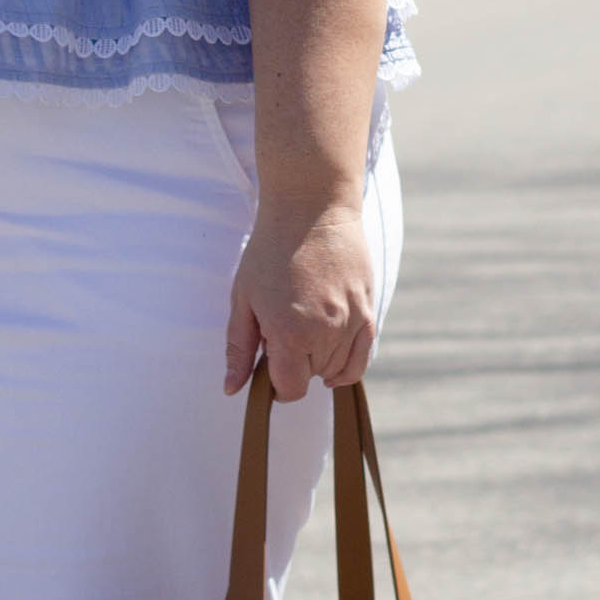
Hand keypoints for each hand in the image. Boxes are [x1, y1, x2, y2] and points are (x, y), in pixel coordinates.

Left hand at [223, 199, 375, 399]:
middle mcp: (325, 333)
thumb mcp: (243, 299)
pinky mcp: (368, 310)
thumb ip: (239, 348)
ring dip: (319, 362)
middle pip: (312, 377)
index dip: (276, 386)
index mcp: (289, 333)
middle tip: (280, 336)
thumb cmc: (269, 252)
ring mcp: (351, 322)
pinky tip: (331, 362)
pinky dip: (347, 365)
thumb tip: (231, 389)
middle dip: (294, 367)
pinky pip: (362, 356)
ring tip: (303, 331)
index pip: (290, 388)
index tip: (268, 371)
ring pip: (337, 368)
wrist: (310, 211)